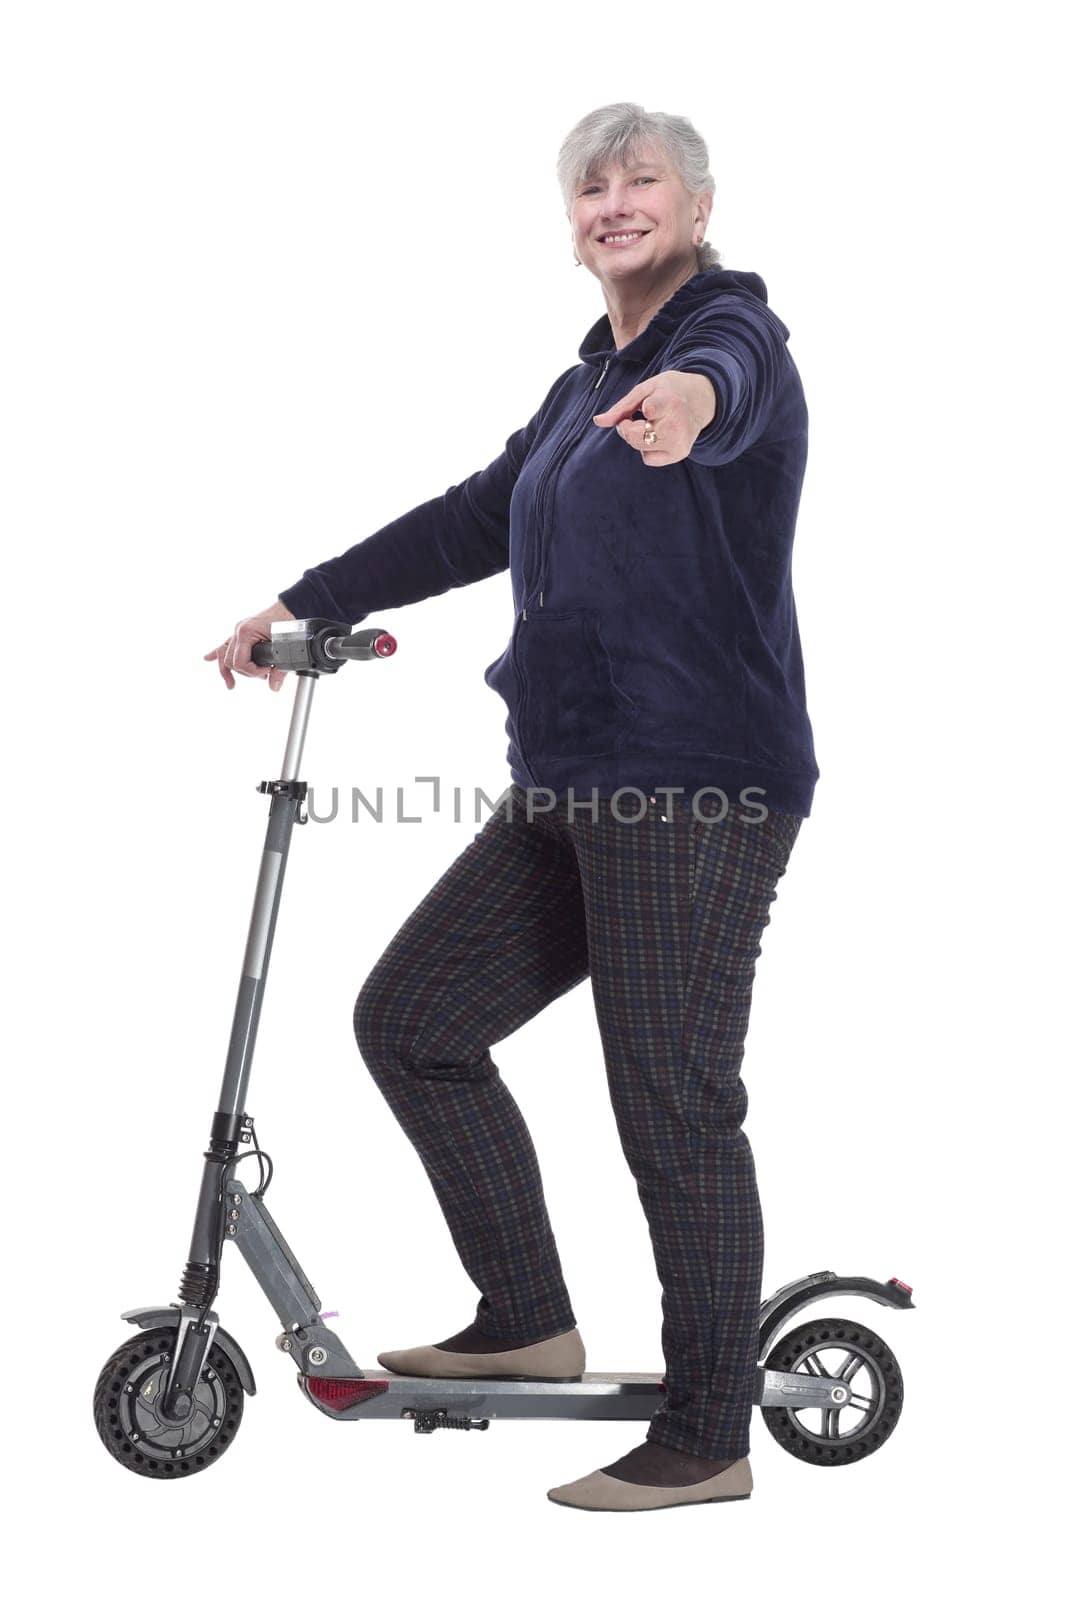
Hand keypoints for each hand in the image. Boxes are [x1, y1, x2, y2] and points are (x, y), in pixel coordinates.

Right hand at [204, 599, 295, 690]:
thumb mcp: (284, 646)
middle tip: (262, 675)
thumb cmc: (286, 621)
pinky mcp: (241, 633)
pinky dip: (216, 653)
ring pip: (224, 654)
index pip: (239, 662)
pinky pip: (225, 644)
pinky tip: (207, 659)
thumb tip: (274, 686)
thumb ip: (280, 668)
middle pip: (230, 661)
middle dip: (245, 672)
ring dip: (227, 670)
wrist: (288, 608)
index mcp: (246, 632)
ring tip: (231, 684)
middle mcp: (238, 631)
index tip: (267, 672)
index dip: (253, 672)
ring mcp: (238, 631)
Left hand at [592, 370, 716, 465]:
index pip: (651, 411)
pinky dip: (647, 449)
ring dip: (636, 437)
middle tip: (633, 417)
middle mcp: (676, 425)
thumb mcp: (646, 389)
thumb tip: (597, 421)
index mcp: (669, 401)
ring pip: (640, 448)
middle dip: (626, 427)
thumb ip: (621, 406)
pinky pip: (649, 459)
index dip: (641, 412)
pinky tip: (657, 435)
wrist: (702, 399)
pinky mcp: (680, 454)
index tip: (645, 409)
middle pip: (635, 436)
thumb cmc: (669, 391)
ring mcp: (679, 442)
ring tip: (649, 423)